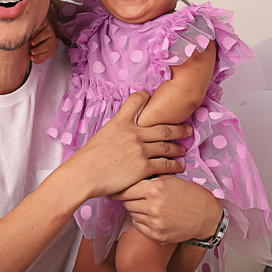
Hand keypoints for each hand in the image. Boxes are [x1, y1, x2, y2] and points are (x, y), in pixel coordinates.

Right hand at [30, 20, 55, 63]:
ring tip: (32, 43)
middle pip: (49, 45)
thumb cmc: (35, 43)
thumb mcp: (36, 51)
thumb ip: (37, 57)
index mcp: (51, 47)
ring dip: (39, 40)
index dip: (40, 57)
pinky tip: (31, 35)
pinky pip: (42, 27)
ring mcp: (49, 30)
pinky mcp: (45, 23)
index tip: (31, 58)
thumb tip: (33, 60)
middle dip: (40, 49)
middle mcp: (52, 39)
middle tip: (32, 52)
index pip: (48, 53)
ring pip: (47, 34)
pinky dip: (36, 31)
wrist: (34, 30)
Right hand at [66, 91, 191, 199]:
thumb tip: (120, 134)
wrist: (83, 175)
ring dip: (178, 147)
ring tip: (184, 148)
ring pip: (166, 146)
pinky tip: (179, 166)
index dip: (147, 96)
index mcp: (120, 123)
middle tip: (188, 128)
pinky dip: (174, 165)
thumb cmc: (87, 160)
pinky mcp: (143, 167)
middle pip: (162, 127)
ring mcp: (140, 150)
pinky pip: (164, 165)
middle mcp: (133, 133)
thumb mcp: (101, 136)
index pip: (137, 101)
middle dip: (178, 128)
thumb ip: (115, 132)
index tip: (154, 97)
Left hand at [109, 175, 222, 244]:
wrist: (208, 216)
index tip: (115, 188)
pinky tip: (152, 216)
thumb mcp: (172, 179)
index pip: (125, 190)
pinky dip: (142, 221)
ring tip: (148, 205)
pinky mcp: (157, 236)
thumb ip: (151, 177)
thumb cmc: (191, 195)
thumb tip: (131, 175)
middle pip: (126, 203)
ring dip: (136, 209)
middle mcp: (152, 207)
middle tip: (134, 196)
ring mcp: (154, 223)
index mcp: (154, 189)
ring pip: (132, 214)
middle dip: (128, 199)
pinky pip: (139, 226)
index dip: (119, 188)